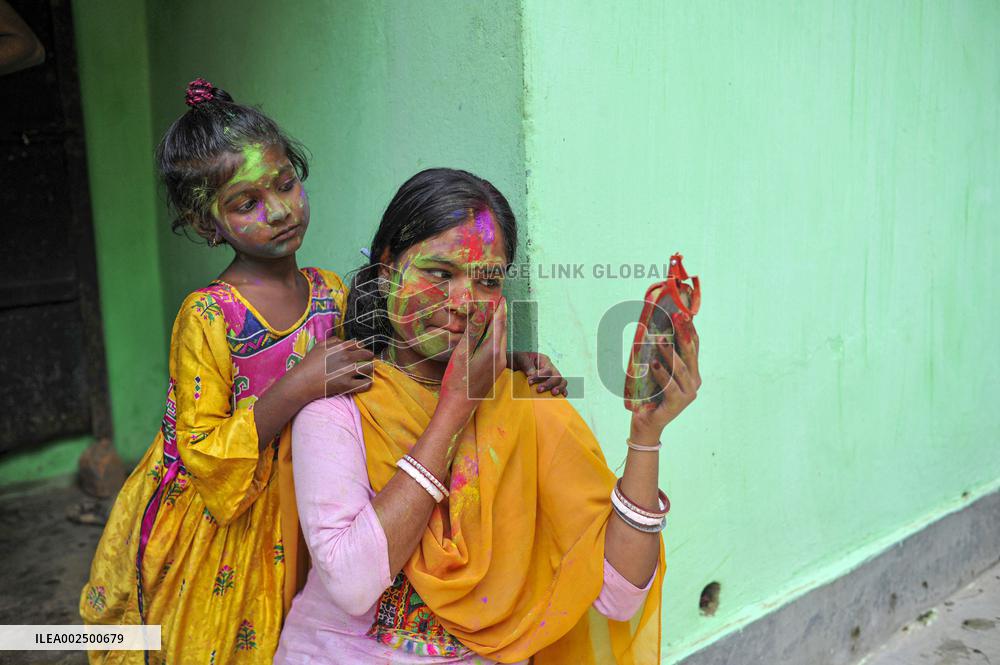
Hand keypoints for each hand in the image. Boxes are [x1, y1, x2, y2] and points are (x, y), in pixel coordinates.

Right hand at [293, 338, 373, 400]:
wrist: (303, 381)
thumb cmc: (309, 363)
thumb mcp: (319, 346)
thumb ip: (333, 341)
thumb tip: (343, 341)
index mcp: (341, 347)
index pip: (359, 345)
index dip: (362, 349)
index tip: (362, 353)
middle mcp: (347, 357)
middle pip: (367, 355)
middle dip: (369, 358)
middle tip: (367, 362)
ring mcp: (348, 371)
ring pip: (369, 368)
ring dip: (369, 369)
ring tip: (366, 372)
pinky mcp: (347, 385)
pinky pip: (366, 383)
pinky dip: (367, 383)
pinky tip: (364, 382)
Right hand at [434, 298, 507, 429]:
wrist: (459, 407)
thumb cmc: (457, 381)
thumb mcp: (462, 353)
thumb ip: (473, 332)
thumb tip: (481, 312)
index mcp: (493, 350)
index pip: (499, 323)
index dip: (500, 308)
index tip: (502, 296)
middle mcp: (500, 356)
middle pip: (502, 330)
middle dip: (499, 315)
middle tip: (497, 301)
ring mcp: (499, 364)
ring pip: (500, 339)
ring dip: (496, 326)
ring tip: (490, 313)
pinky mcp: (495, 370)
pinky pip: (497, 348)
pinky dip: (492, 337)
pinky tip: (485, 334)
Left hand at [511, 351, 567, 395]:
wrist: (514, 364)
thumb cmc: (518, 359)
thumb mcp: (520, 358)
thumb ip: (526, 364)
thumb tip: (531, 374)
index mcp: (544, 360)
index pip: (547, 369)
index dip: (540, 376)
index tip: (529, 381)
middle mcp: (550, 368)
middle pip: (557, 376)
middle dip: (549, 384)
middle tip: (539, 390)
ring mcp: (551, 376)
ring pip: (562, 381)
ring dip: (558, 388)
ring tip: (553, 393)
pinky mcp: (550, 384)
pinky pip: (561, 387)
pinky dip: (562, 391)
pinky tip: (562, 396)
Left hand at [629, 312, 699, 441]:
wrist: (646, 423)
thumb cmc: (650, 394)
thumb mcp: (656, 370)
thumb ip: (659, 354)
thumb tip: (652, 330)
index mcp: (692, 371)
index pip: (693, 346)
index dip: (688, 329)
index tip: (682, 313)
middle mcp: (694, 381)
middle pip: (690, 353)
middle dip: (684, 334)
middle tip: (677, 318)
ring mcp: (689, 393)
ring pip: (681, 369)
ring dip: (670, 353)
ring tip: (660, 340)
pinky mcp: (679, 403)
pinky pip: (671, 385)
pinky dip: (662, 374)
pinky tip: (653, 364)